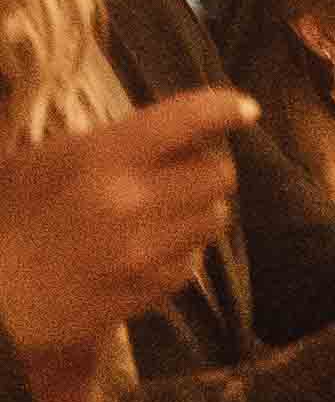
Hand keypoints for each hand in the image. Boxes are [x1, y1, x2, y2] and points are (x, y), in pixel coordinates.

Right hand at [0, 89, 249, 369]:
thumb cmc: (8, 215)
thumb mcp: (48, 160)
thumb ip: (110, 145)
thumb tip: (174, 135)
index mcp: (101, 157)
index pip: (185, 120)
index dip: (223, 109)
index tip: (245, 109)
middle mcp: (132, 202)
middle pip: (218, 174)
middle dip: (208, 167)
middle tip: (186, 170)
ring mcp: (144, 252)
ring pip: (214, 220)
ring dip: (200, 210)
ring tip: (169, 210)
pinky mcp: (147, 292)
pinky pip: (192, 263)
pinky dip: (183, 251)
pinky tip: (154, 248)